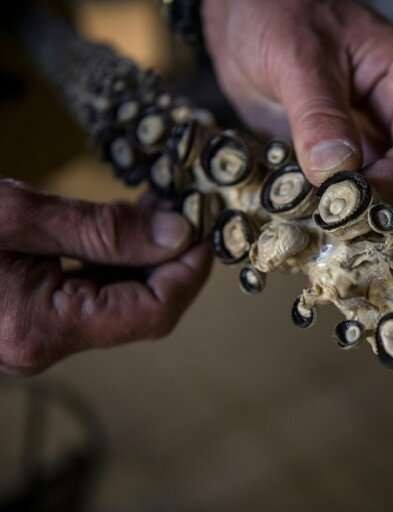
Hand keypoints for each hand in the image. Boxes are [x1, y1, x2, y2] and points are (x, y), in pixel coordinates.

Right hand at [0, 179, 211, 374]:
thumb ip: (102, 229)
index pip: (153, 312)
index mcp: (43, 329)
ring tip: (159, 210)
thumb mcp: (17, 217)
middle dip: (172, 259)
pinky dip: (114, 262)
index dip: (189, 271)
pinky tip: (126, 227)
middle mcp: (44, 346)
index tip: (204, 229)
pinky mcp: (32, 321)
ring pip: (119, 302)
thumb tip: (178, 234)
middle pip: (142, 309)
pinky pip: (90, 296)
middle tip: (186, 210)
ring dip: (145, 257)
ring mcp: (38, 338)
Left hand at [203, 0, 392, 223]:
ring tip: (341, 248)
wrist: (244, 13)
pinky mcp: (347, 159)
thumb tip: (337, 174)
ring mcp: (376, 139)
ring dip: (375, 225)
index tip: (360, 206)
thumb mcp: (295, 57)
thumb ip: (318, 114)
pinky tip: (322, 236)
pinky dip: (346, 220)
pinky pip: (359, 197)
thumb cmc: (275, 13)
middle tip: (363, 245)